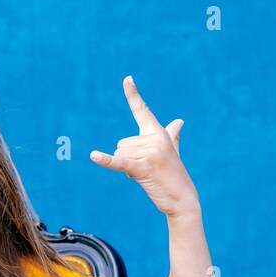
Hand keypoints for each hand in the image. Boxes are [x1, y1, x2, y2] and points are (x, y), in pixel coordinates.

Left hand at [90, 76, 199, 218]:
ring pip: (119, 155)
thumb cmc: (174, 174)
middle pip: (121, 144)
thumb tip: (180, 121)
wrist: (182, 198)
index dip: (133, 95)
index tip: (126, 78)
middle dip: (128, 160)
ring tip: (146, 174)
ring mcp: (150, 153)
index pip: (142, 111)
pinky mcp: (143, 168)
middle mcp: (154, 139)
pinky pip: (119, 162)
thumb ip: (172, 135)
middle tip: (147, 169)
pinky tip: (93, 156)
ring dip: (128, 168)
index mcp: (158, 132)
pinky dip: (106, 161)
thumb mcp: (172, 150)